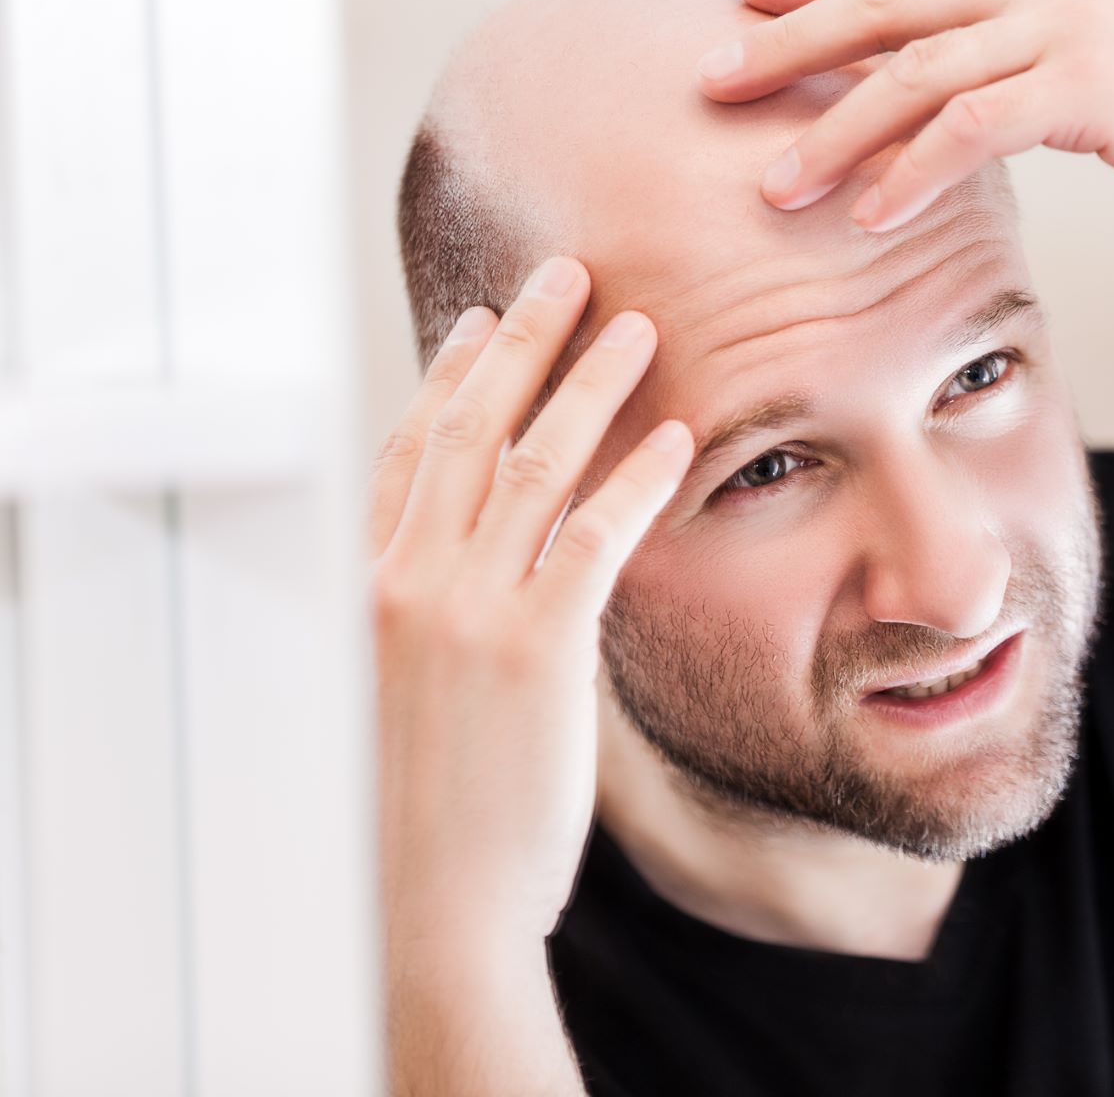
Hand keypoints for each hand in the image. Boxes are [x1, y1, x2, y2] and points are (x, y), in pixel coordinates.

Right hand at [368, 257, 692, 955]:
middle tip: (565, 274)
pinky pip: (592, 534)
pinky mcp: (532, 647)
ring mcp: (464, 609)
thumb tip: (497, 581)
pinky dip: (638, 477)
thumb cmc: (418, 816)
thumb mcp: (402, 699)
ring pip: (531, 461)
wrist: (427, 908)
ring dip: (590, 383)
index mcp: (365, 589)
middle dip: (519, 342)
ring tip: (638, 326)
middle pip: (465, 429)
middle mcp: (404, 581)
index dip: (445, 379)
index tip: (478, 323)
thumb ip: (437, 622)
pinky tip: (680, 436)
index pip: (403, 454)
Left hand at [699, 0, 1113, 231]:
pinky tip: (866, 214)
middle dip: (789, 38)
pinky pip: (973, 127)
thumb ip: (1061, 45)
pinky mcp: (1095, 86)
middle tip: (714, 78)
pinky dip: (909, 169)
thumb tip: (1005, 81)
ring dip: (832, 127)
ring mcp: (1072, 22)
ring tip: (770, 183)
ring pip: (914, 67)